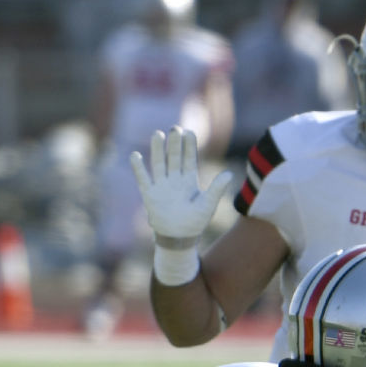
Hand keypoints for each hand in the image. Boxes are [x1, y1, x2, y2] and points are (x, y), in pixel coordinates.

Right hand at [131, 128, 232, 285]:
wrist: (179, 238)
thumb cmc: (196, 222)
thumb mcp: (208, 204)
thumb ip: (217, 188)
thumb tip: (230, 173)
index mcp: (189, 180)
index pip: (189, 159)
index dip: (189, 146)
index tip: (190, 132)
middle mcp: (174, 180)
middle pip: (174, 157)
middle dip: (174, 144)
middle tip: (175, 128)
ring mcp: (161, 185)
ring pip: (159, 163)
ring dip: (158, 150)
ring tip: (158, 134)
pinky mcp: (150, 194)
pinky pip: (143, 179)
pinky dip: (139, 168)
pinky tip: (136, 155)